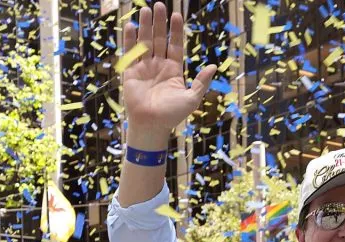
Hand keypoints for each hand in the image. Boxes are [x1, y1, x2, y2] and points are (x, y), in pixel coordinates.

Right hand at [121, 2, 217, 145]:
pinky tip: (131, 25)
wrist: (152, 126)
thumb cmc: (173, 115)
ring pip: (144, 42)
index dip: (176, 31)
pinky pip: (130, 53)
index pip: (175, 45)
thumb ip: (201, 82)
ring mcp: (144, 68)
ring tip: (145, 9)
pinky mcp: (131, 73)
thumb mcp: (192, 98)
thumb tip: (214, 66)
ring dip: (144, 26)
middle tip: (158, 5)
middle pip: (158, 39)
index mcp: (174, 71)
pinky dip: (130, 39)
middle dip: (159, 23)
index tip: (176, 15)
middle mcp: (159, 66)